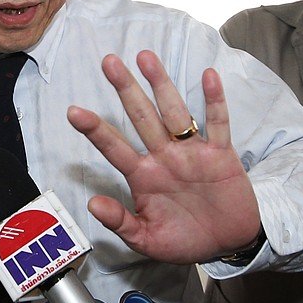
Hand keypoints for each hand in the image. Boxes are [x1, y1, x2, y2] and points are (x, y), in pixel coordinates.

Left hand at [67, 51, 260, 262]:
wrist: (228, 244)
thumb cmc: (184, 240)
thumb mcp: (147, 239)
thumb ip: (121, 222)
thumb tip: (92, 204)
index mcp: (143, 175)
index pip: (114, 147)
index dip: (95, 130)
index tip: (73, 112)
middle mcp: (164, 157)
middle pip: (142, 117)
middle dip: (126, 89)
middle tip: (109, 62)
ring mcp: (192, 153)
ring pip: (175, 112)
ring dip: (162, 85)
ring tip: (146, 57)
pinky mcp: (221, 155)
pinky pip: (218, 124)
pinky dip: (214, 101)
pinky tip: (208, 76)